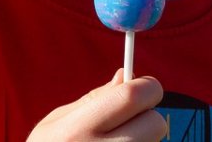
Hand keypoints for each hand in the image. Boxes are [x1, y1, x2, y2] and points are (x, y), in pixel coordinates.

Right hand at [27, 69, 167, 140]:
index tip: (142, 89)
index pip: (134, 96)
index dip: (146, 87)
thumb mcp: (56, 122)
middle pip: (156, 123)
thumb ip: (94, 99)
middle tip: (127, 121)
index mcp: (79, 130)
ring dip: (142, 139)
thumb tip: (126, 76)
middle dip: (148, 116)